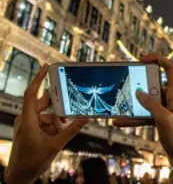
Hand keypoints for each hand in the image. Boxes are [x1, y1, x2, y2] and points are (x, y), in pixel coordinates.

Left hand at [5, 65, 87, 183]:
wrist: (19, 177)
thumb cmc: (32, 161)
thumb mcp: (56, 145)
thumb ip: (71, 130)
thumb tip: (85, 118)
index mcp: (28, 120)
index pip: (31, 93)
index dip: (38, 79)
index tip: (45, 67)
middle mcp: (26, 119)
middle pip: (44, 104)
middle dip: (58, 109)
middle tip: (69, 111)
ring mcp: (26, 124)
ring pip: (46, 115)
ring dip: (56, 122)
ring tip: (61, 134)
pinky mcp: (29, 130)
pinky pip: (44, 123)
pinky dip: (52, 127)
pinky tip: (57, 137)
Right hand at [114, 54, 172, 166]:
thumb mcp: (164, 119)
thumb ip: (151, 104)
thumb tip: (138, 92)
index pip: (170, 68)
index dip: (158, 59)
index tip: (142, 60)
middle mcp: (170, 98)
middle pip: (154, 82)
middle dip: (140, 82)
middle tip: (126, 81)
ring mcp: (164, 108)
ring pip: (146, 100)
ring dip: (133, 101)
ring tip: (119, 100)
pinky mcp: (159, 119)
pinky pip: (143, 114)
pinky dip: (132, 117)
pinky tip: (119, 121)